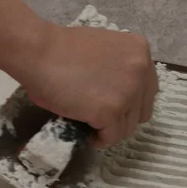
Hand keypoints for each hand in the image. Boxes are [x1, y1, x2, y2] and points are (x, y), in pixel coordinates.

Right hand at [19, 24, 157, 147]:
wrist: (38, 51)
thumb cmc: (60, 48)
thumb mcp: (104, 48)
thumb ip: (118, 67)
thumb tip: (117, 92)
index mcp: (140, 50)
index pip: (147, 89)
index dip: (130, 102)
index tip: (112, 106)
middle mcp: (141, 70)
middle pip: (142, 111)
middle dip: (123, 118)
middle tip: (101, 119)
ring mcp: (128, 91)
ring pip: (128, 127)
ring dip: (110, 130)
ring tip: (90, 125)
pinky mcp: (111, 110)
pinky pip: (111, 136)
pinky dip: (99, 139)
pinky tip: (88, 135)